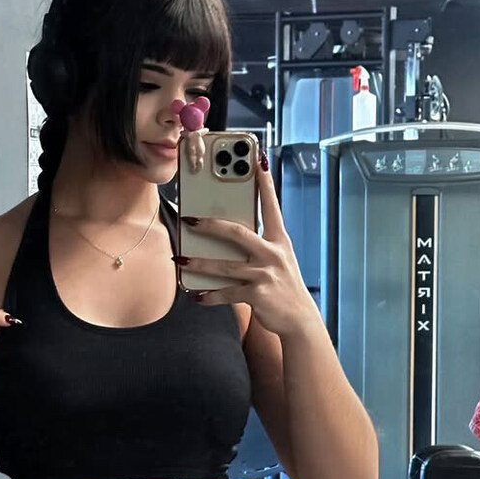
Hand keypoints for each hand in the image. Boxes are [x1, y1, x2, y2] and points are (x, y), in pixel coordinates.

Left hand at [179, 156, 311, 336]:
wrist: (299, 319)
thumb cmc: (284, 285)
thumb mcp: (279, 259)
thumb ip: (260, 245)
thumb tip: (228, 233)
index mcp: (280, 240)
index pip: (270, 206)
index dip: (264, 183)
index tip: (257, 160)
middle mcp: (273, 253)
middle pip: (237, 232)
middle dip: (211, 225)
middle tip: (189, 219)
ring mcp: (265, 275)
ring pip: (225, 266)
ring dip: (200, 263)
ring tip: (180, 260)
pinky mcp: (257, 295)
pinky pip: (227, 293)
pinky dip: (209, 296)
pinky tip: (196, 295)